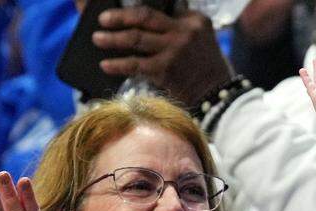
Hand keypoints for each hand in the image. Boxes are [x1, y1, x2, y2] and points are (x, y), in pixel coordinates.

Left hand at [94, 6, 230, 107]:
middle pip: (143, 17)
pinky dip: (118, 65)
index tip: (123, 12)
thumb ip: (183, 23)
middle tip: (103, 20)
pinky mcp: (165, 70)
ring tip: (97, 39)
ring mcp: (173, 50)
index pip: (160, 10)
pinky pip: (135, 64)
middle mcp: (183, 32)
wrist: (217, 95)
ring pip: (135, 39)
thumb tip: (157, 16)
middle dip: (119, 17)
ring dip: (112, 39)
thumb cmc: (207, 67)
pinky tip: (106, 65)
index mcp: (193, 20)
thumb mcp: (202, 37)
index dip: (136, 10)